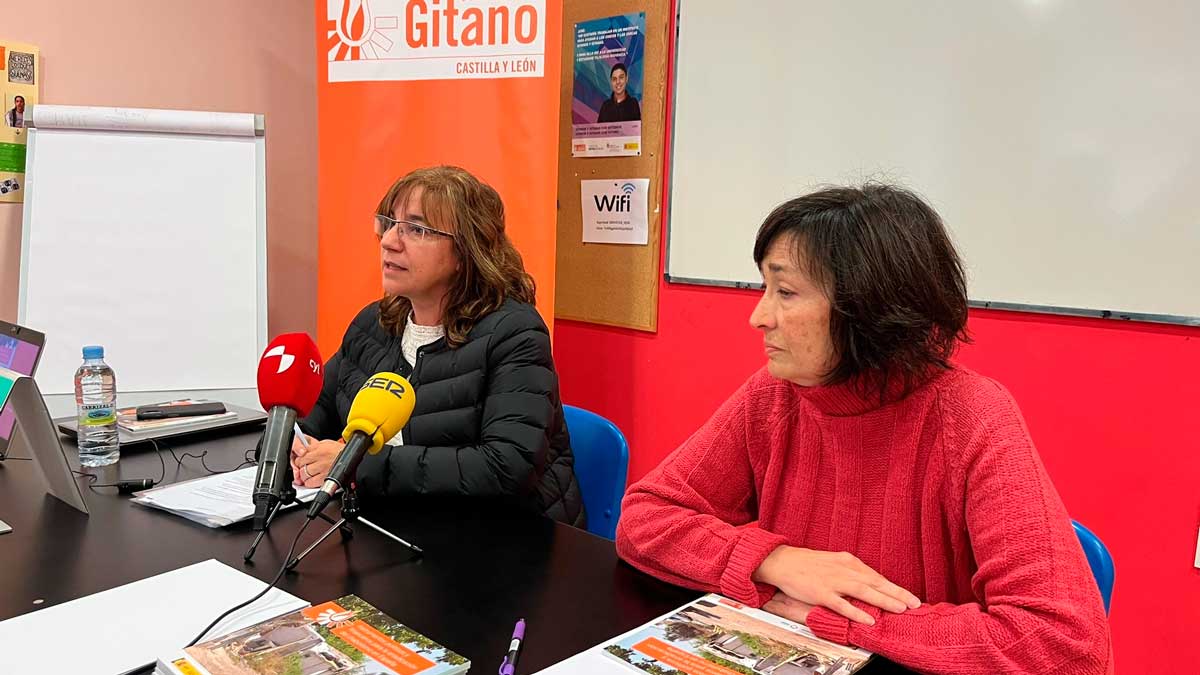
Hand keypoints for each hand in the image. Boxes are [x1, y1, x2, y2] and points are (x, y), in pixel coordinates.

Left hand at [291, 438, 343, 488]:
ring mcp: (323, 468)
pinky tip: (313, 479)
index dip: (300, 459)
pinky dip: (309, 482)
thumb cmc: (340, 451)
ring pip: (304, 474)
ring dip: (304, 475)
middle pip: (301, 464)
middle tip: (305, 467)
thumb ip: (312, 446)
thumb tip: (302, 449)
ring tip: (309, 473)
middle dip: (301, 466)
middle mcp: (320, 458)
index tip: (302, 461)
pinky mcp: (326, 478)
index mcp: (319, 448)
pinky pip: (310, 483)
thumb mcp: (326, 443)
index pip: (301, 455)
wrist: (353, 457)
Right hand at [752, 546, 920, 624]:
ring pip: (863, 591)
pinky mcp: (820, 592)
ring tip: (899, 609)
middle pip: (875, 582)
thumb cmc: (807, 563)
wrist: (781, 561)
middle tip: (914, 603)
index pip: (876, 576)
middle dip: (897, 593)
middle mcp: (843, 569)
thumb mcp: (833, 562)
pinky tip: (867, 619)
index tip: (910, 597)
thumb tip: (870, 585)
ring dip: (883, 600)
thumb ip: (851, 573)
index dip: (894, 587)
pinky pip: (841, 604)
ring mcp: (832, 581)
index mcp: (848, 561)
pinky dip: (855, 611)